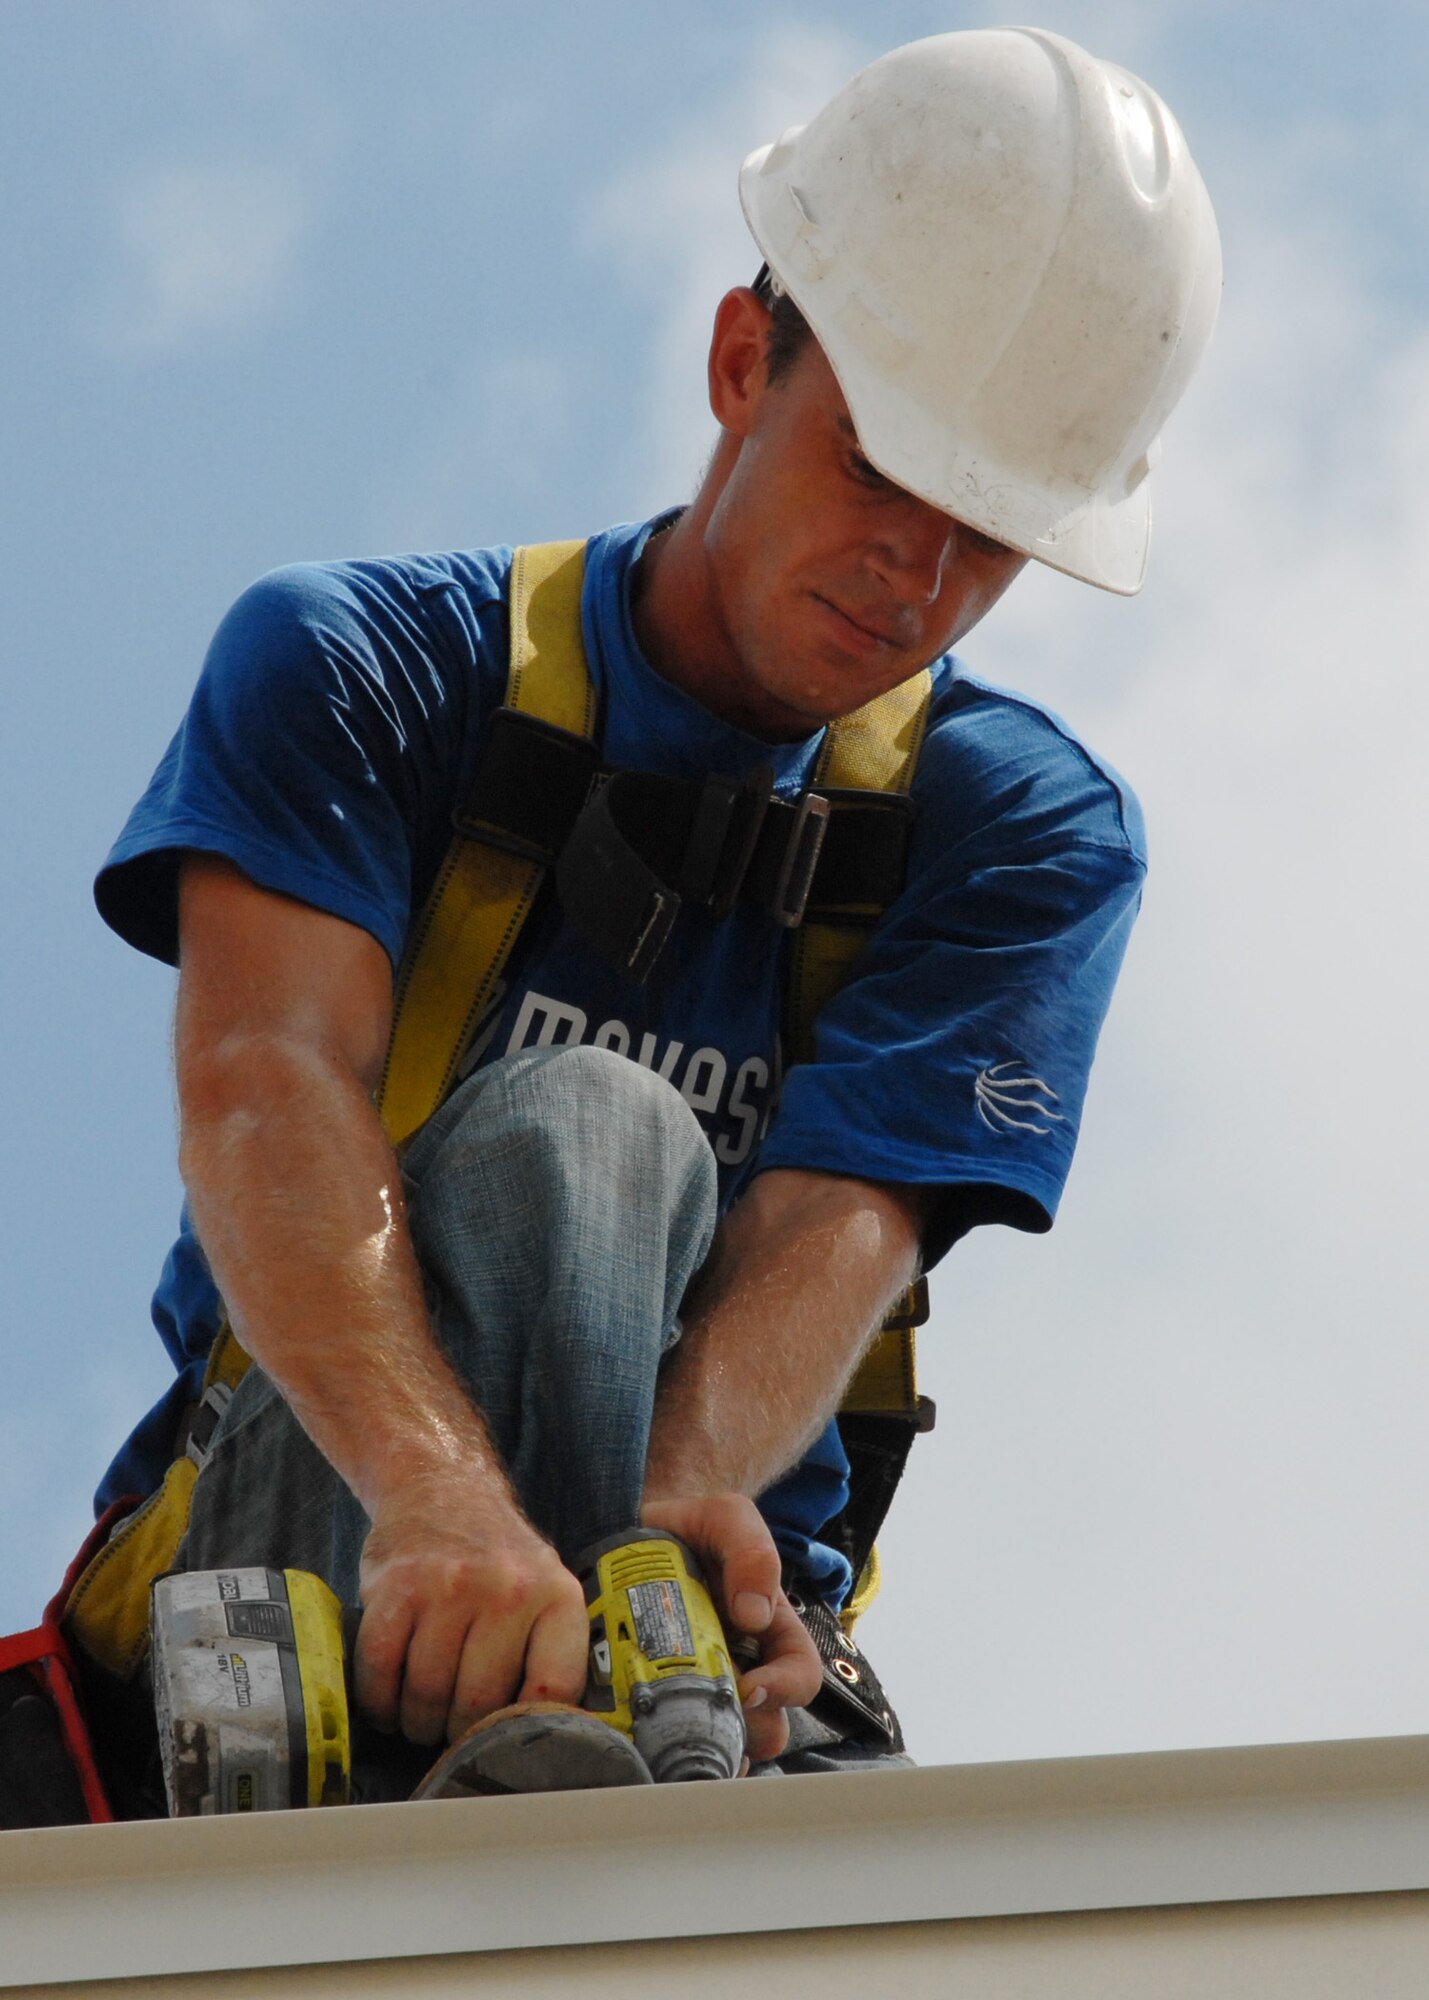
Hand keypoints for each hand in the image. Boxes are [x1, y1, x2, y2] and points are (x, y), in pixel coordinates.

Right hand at [354, 1479, 588, 1745]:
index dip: (525, 1732)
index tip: (506, 1746)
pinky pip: (381, 1671)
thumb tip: (551, 1738)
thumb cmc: (496, 1556)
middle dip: (459, 1734)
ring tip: (419, 1717)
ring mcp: (450, 1586)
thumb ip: (549, 1650)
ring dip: (417, 1722)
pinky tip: (387, 1701)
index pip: (552, 1691)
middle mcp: (507, 1589)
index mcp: (556, 1596)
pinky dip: (379, 1700)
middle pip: (478, 1705)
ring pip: (427, 1695)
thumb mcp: (545, 1587)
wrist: (440, 1486)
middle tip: (450, 1731)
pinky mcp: (396, 1587)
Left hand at [640, 1492, 821, 1766]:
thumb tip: (754, 1614)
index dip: (783, 1690)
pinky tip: (637, 1735)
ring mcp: (703, 1689)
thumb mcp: (728, 1520)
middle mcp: (745, 1669)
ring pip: (720, 1743)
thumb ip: (750, 1552)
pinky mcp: (659, 1700)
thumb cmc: (693, 1526)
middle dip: (740, 1727)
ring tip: (665, 1726)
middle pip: (765, 1727)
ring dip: (700, 1743)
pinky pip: (669, 1741)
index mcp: (773, 1632)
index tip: (749, 1687)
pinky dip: (659, 1747)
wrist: (634, 1530)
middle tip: (699, 1708)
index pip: (802, 1677)